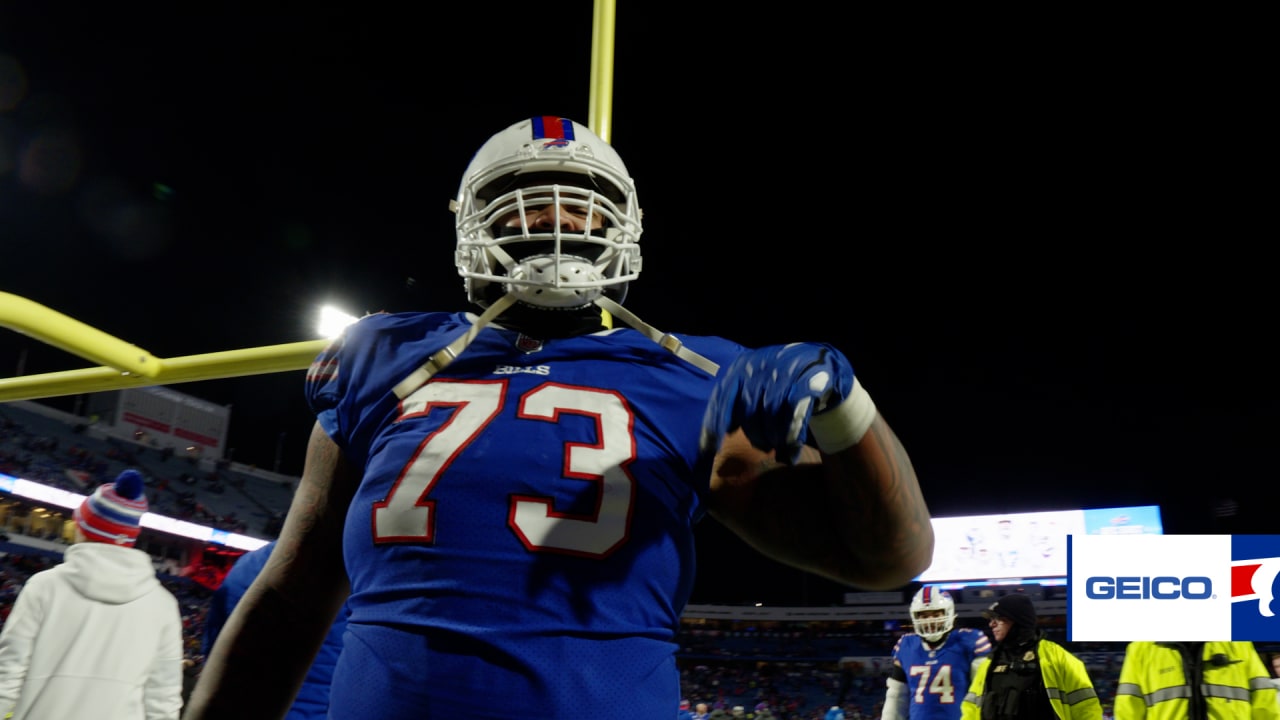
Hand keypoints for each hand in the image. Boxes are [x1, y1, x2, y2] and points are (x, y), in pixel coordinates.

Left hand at [699, 342, 854, 463]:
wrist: (819, 362)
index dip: (714, 425)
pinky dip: (791, 435)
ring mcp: (783, 372)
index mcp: (741, 367)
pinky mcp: (806, 381)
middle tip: (763, 447)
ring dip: (774, 437)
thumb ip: (738, 404)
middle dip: (755, 435)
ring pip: (771, 413)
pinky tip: (791, 449)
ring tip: (777, 447)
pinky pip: (793, 413)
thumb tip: (721, 431)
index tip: (709, 449)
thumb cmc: (780, 380)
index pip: (722, 398)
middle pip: (749, 410)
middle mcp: (759, 366)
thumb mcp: (755, 385)